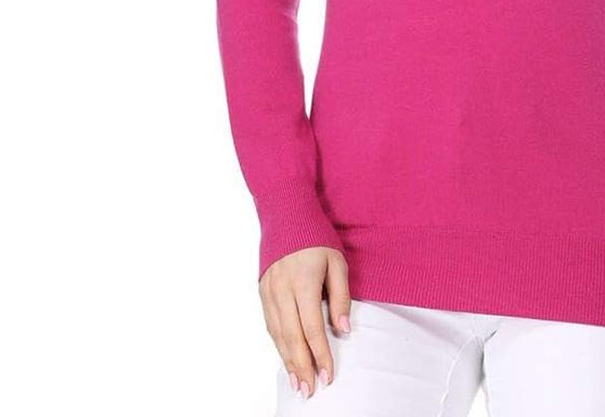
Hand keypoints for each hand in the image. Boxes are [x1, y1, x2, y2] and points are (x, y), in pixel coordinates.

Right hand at [259, 246, 350, 399]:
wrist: (287, 215)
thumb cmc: (316, 237)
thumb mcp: (337, 262)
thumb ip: (341, 296)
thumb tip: (342, 329)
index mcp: (304, 282)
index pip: (312, 328)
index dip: (321, 354)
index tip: (328, 375)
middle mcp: (282, 290)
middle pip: (292, 337)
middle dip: (302, 366)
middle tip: (310, 390)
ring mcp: (269, 291)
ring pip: (278, 334)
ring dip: (288, 361)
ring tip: (298, 382)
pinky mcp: (262, 291)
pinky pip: (270, 324)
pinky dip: (278, 344)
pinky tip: (286, 358)